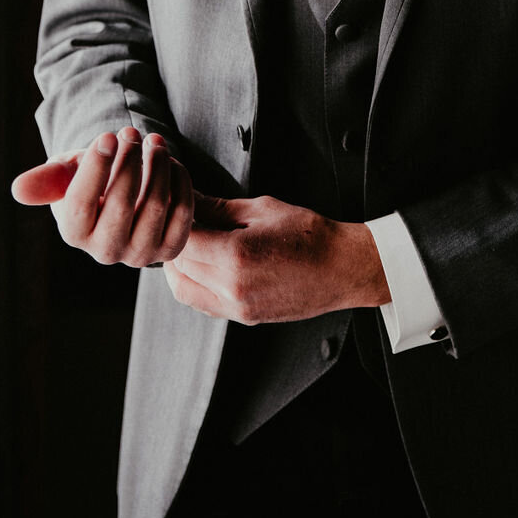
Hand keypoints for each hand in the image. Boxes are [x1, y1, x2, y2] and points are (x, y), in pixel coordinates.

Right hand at [11, 128, 193, 266]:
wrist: (126, 195)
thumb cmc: (91, 179)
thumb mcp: (68, 172)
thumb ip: (47, 179)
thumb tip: (18, 189)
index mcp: (74, 232)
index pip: (80, 204)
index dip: (96, 167)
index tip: (108, 135)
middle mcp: (105, 251)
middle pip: (120, 204)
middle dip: (130, 160)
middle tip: (132, 132)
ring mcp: (140, 253)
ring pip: (156, 206)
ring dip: (158, 165)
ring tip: (154, 141)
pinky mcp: (170, 248)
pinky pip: (183, 213)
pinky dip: (179, 180)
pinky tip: (170, 163)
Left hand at [163, 193, 389, 324]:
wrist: (342, 268)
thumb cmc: (310, 235)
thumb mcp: (263, 209)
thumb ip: (220, 208)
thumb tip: (192, 199)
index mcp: (236, 256)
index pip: (184, 240)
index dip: (176, 220)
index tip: (178, 205)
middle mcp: (232, 288)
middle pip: (180, 266)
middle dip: (175, 241)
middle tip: (182, 221)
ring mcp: (237, 308)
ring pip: (184, 291)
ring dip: (179, 267)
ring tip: (190, 244)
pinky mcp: (244, 318)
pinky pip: (203, 304)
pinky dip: (194, 285)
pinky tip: (204, 266)